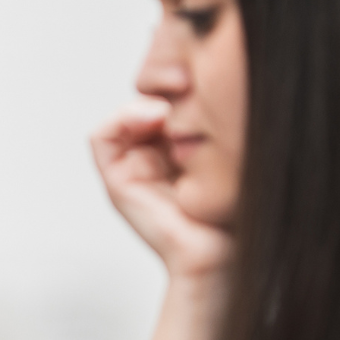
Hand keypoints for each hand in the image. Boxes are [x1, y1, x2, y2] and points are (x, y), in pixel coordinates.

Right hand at [90, 99, 232, 281]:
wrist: (223, 256)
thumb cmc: (237, 213)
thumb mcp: (234, 156)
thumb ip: (220, 127)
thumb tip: (214, 86)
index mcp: (179, 154)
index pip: (168, 104)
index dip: (180, 89)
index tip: (203, 83)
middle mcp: (153, 160)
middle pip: (144, 107)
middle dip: (163, 93)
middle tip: (189, 86)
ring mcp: (132, 171)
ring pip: (124, 117)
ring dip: (144, 103)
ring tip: (172, 106)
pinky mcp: (117, 183)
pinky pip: (102, 138)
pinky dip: (122, 118)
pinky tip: (157, 115)